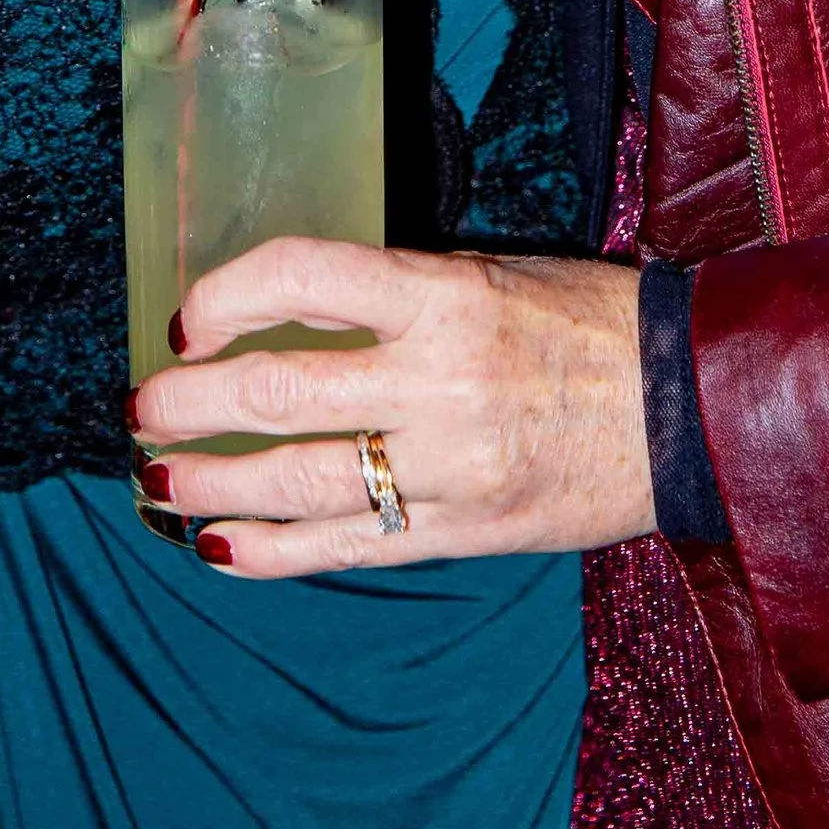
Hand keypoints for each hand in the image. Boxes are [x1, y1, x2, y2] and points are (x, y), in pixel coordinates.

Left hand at [130, 238, 653, 575]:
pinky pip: (348, 546)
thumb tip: (292, 315)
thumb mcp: (491, 275)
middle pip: (279, 391)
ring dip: (211, 485)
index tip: (189, 316)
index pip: (303, 278)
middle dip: (190, 403)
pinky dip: (273, 553)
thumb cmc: (588, 321)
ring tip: (158, 484)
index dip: (228, 294)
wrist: (685, 407)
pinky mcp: (461, 532)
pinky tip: (221, 549)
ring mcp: (448, 467)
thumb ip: (397, 296)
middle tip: (142, 408)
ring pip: (297, 481)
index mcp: (445, 295)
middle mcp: (438, 381)